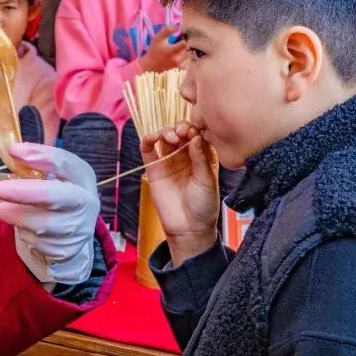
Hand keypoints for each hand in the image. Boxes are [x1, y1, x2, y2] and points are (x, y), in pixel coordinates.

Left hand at [0, 144, 98, 284]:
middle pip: (55, 197)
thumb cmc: (61, 195)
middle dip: (24, 193)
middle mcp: (86, 202)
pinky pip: (39, 243)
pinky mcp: (67, 250)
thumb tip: (14, 152)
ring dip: (17, 216)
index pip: (65, 163)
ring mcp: (78, 229)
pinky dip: (24, 233)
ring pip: (43, 225)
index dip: (40, 156)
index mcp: (83, 177)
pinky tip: (21, 226)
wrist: (76, 233)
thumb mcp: (57, 176)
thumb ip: (38, 165)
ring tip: (0, 209)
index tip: (13, 151)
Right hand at [139, 26, 187, 72]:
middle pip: (187, 50)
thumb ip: (167, 30)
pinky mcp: (178, 70)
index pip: (185, 44)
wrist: (149, 66)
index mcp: (172, 51)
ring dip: (183, 53)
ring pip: (187, 56)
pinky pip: (186, 63)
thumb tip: (178, 27)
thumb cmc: (154, 51)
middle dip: (183, 46)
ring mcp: (178, 66)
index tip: (179, 39)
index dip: (183, 40)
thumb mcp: (158, 38)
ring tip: (176, 52)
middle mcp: (176, 59)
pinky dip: (183, 60)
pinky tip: (176, 58)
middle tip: (176, 45)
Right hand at [140, 123, 219, 265]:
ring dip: (166, 131)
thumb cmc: (204, 206)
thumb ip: (201, 158)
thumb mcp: (207, 181)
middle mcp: (186, 156)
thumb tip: (195, 136)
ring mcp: (169, 161)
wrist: (189, 228)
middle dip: (180, 128)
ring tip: (170, 136)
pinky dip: (147, 140)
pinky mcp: (154, 169)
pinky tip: (151, 138)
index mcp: (203, 156)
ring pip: (164, 138)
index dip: (195, 129)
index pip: (197, 135)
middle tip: (182, 132)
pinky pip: (148, 151)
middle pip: (180, 133)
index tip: (194, 131)